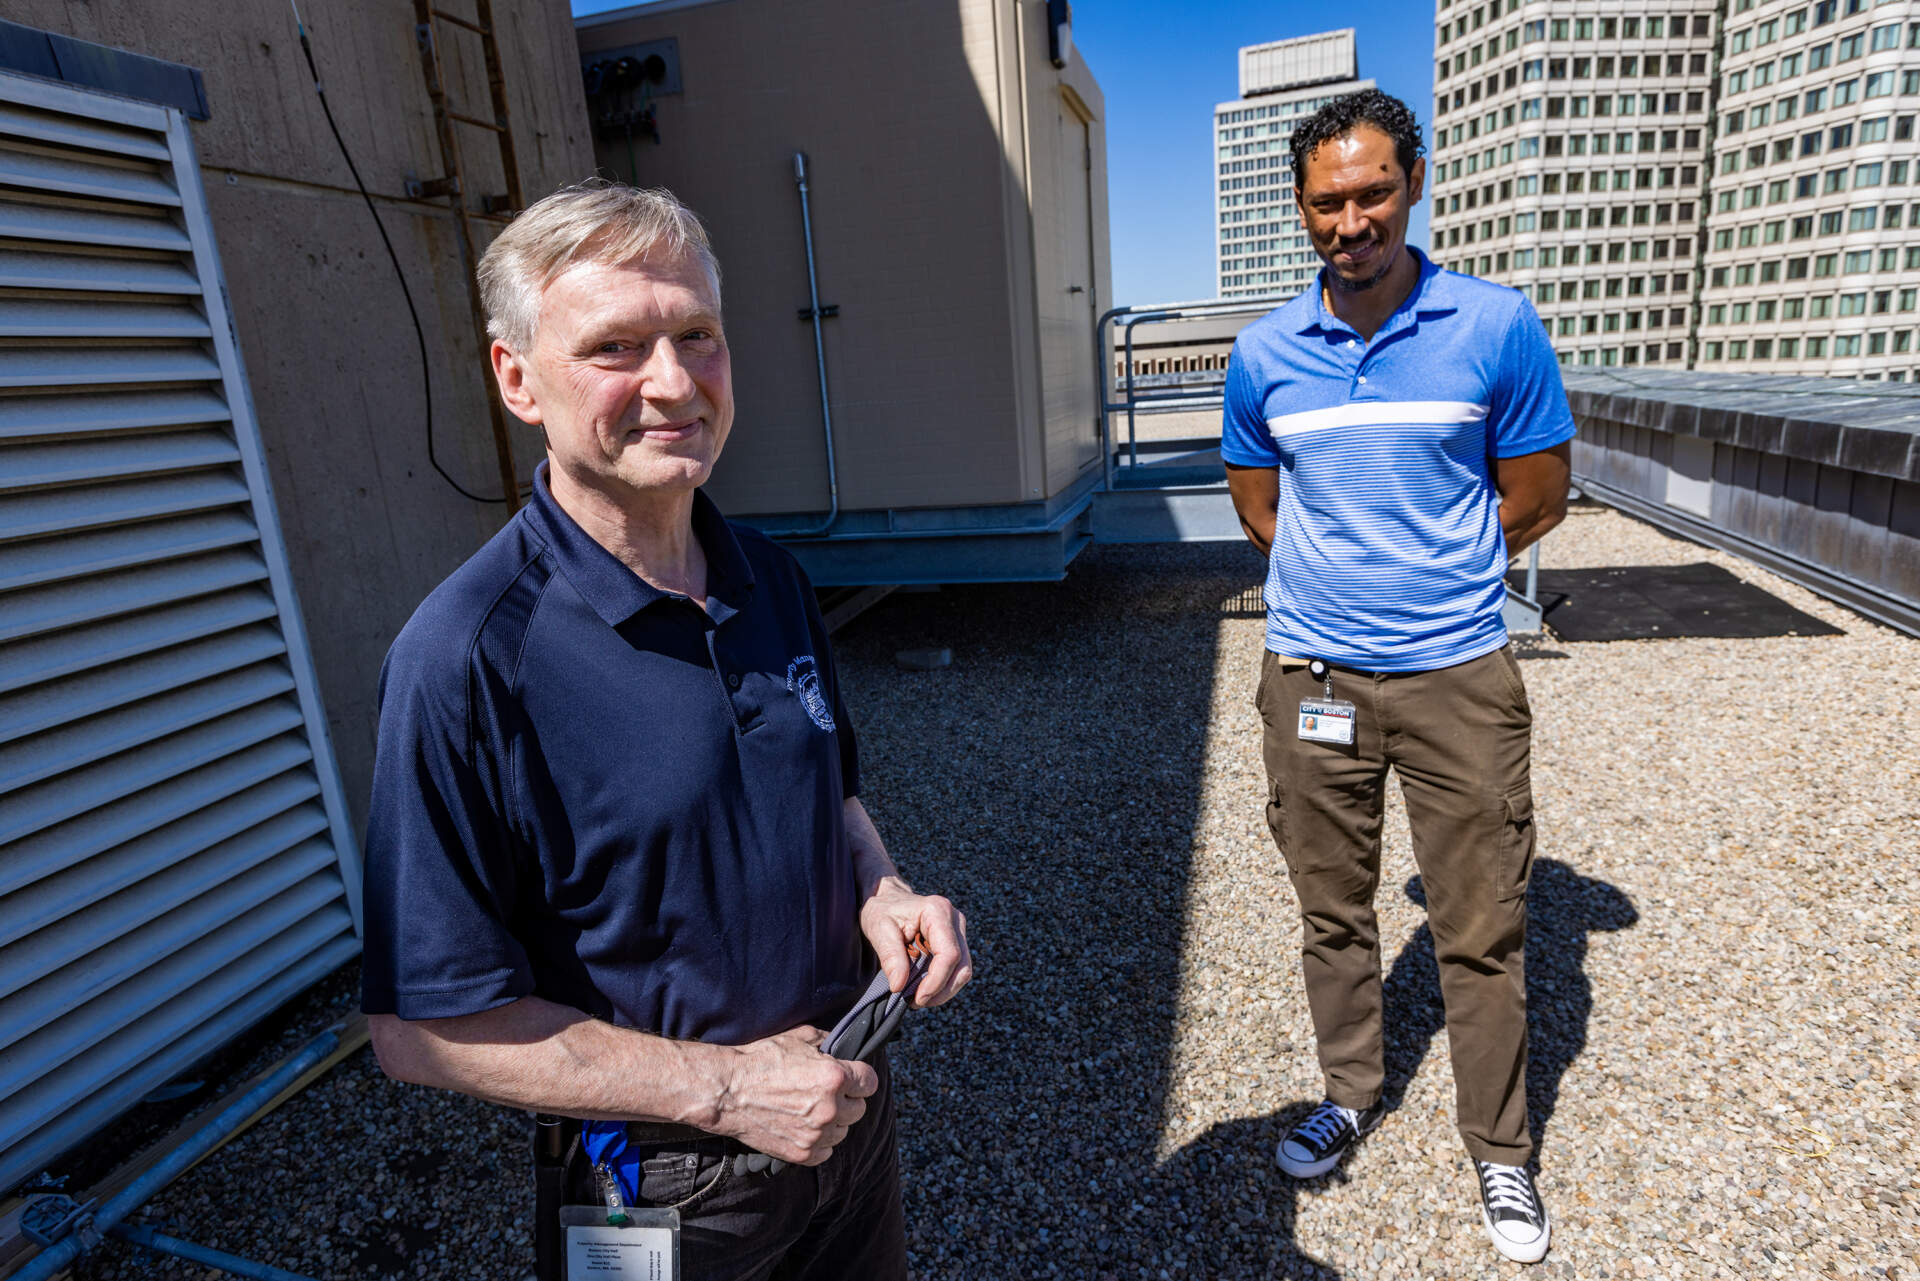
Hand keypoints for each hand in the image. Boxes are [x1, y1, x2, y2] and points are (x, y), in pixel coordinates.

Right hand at [713, 1027, 877, 1165]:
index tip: (852, 1078)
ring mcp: (816, 1134)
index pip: (870, 1082)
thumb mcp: (799, 1037)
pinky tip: (804, 1127)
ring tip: (811, 1109)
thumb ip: (828, 1041)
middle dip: (847, 1099)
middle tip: (826, 1093)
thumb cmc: (761, 1060)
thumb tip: (843, 1046)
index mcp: (834, 1077)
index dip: (860, 1078)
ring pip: (844, 1131)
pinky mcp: (803, 1154)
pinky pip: (826, 1151)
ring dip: (834, 1121)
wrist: (728, 1091)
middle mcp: (830, 1108)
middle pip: (859, 1109)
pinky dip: (819, 1141)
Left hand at [859, 876, 971, 1007]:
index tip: (917, 998)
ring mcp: (958, 929)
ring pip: (963, 970)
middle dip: (941, 990)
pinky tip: (924, 987)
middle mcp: (954, 919)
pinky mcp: (957, 940)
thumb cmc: (882, 910)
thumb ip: (890, 957)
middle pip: (961, 965)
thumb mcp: (878, 930)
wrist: (887, 898)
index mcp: (937, 911)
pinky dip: (943, 983)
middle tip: (915, 1001)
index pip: (949, 954)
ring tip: (918, 997)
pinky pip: (957, 968)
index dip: (936, 981)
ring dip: (944, 990)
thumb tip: (899, 986)